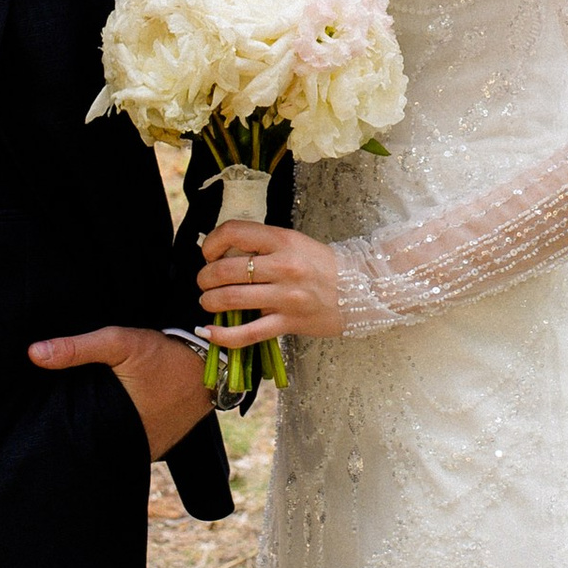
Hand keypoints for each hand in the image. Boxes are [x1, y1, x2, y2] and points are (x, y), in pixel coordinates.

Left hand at [27, 325, 214, 459]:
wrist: (217, 366)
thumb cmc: (169, 355)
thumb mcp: (121, 343)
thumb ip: (77, 348)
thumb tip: (33, 353)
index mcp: (119, 430)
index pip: (77, 439)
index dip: (58, 430)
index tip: (42, 420)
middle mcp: (135, 448)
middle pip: (93, 445)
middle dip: (79, 432)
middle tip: (64, 413)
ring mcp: (150, 450)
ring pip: (113, 445)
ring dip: (101, 432)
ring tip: (85, 414)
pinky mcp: (160, 444)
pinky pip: (131, 442)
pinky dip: (121, 431)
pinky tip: (111, 416)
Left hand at [195, 220, 346, 347]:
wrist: (362, 288)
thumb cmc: (322, 265)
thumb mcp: (294, 243)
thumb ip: (262, 246)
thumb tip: (221, 254)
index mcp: (283, 240)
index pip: (234, 232)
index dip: (211, 242)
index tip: (209, 253)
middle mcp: (283, 266)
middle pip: (225, 270)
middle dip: (205, 278)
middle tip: (204, 282)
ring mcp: (286, 297)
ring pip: (231, 299)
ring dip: (210, 301)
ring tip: (208, 302)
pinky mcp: (289, 323)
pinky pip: (248, 333)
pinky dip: (222, 335)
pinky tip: (208, 332)